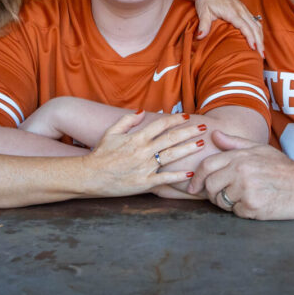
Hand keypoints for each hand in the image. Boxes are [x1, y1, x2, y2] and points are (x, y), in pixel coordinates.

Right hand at [82, 112, 205, 197]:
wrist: (90, 176)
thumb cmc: (100, 154)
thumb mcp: (111, 132)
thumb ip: (127, 120)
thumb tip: (143, 111)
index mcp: (136, 138)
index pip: (160, 125)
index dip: (175, 120)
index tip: (186, 117)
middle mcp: (143, 151)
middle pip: (171, 138)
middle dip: (189, 132)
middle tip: (203, 128)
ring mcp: (145, 167)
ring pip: (171, 156)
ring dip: (187, 149)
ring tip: (200, 144)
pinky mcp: (144, 183)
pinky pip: (165, 178)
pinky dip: (178, 176)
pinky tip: (190, 173)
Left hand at [178, 0, 262, 55]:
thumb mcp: (203, 12)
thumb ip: (203, 25)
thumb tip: (200, 36)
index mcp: (232, 11)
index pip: (244, 26)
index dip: (250, 37)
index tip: (253, 47)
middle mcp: (240, 10)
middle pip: (254, 27)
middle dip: (259, 41)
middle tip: (261, 55)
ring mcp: (243, 9)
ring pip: (256, 24)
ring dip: (260, 37)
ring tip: (262, 51)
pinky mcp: (244, 9)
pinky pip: (255, 21)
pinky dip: (258, 31)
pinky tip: (258, 40)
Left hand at [187, 130, 293, 219]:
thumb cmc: (283, 167)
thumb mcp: (259, 149)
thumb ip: (234, 143)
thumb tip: (214, 135)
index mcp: (240, 157)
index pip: (207, 166)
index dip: (197, 178)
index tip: (194, 187)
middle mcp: (241, 171)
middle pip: (210, 186)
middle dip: (212, 193)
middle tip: (222, 195)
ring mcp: (246, 189)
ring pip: (221, 201)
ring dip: (227, 203)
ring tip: (243, 198)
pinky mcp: (253, 206)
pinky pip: (236, 212)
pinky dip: (242, 212)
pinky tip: (255, 204)